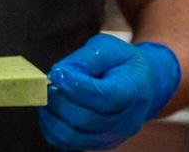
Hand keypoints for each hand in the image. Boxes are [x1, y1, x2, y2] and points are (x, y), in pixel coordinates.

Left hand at [37, 33, 180, 149]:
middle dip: (59, 101)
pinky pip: (68, 143)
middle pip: (86, 119)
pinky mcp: (99, 144)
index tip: (58, 73)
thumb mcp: (108, 47)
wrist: (142, 84)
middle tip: (46, 85)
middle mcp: (126, 120)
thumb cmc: (122, 62)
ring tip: (46, 97)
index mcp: (134, 91)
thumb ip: (84, 59)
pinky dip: (52, 128)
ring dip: (52, 116)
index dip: (77, 87)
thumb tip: (58, 75)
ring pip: (73, 136)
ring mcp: (113, 136)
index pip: (106, 97)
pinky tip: (50, 110)